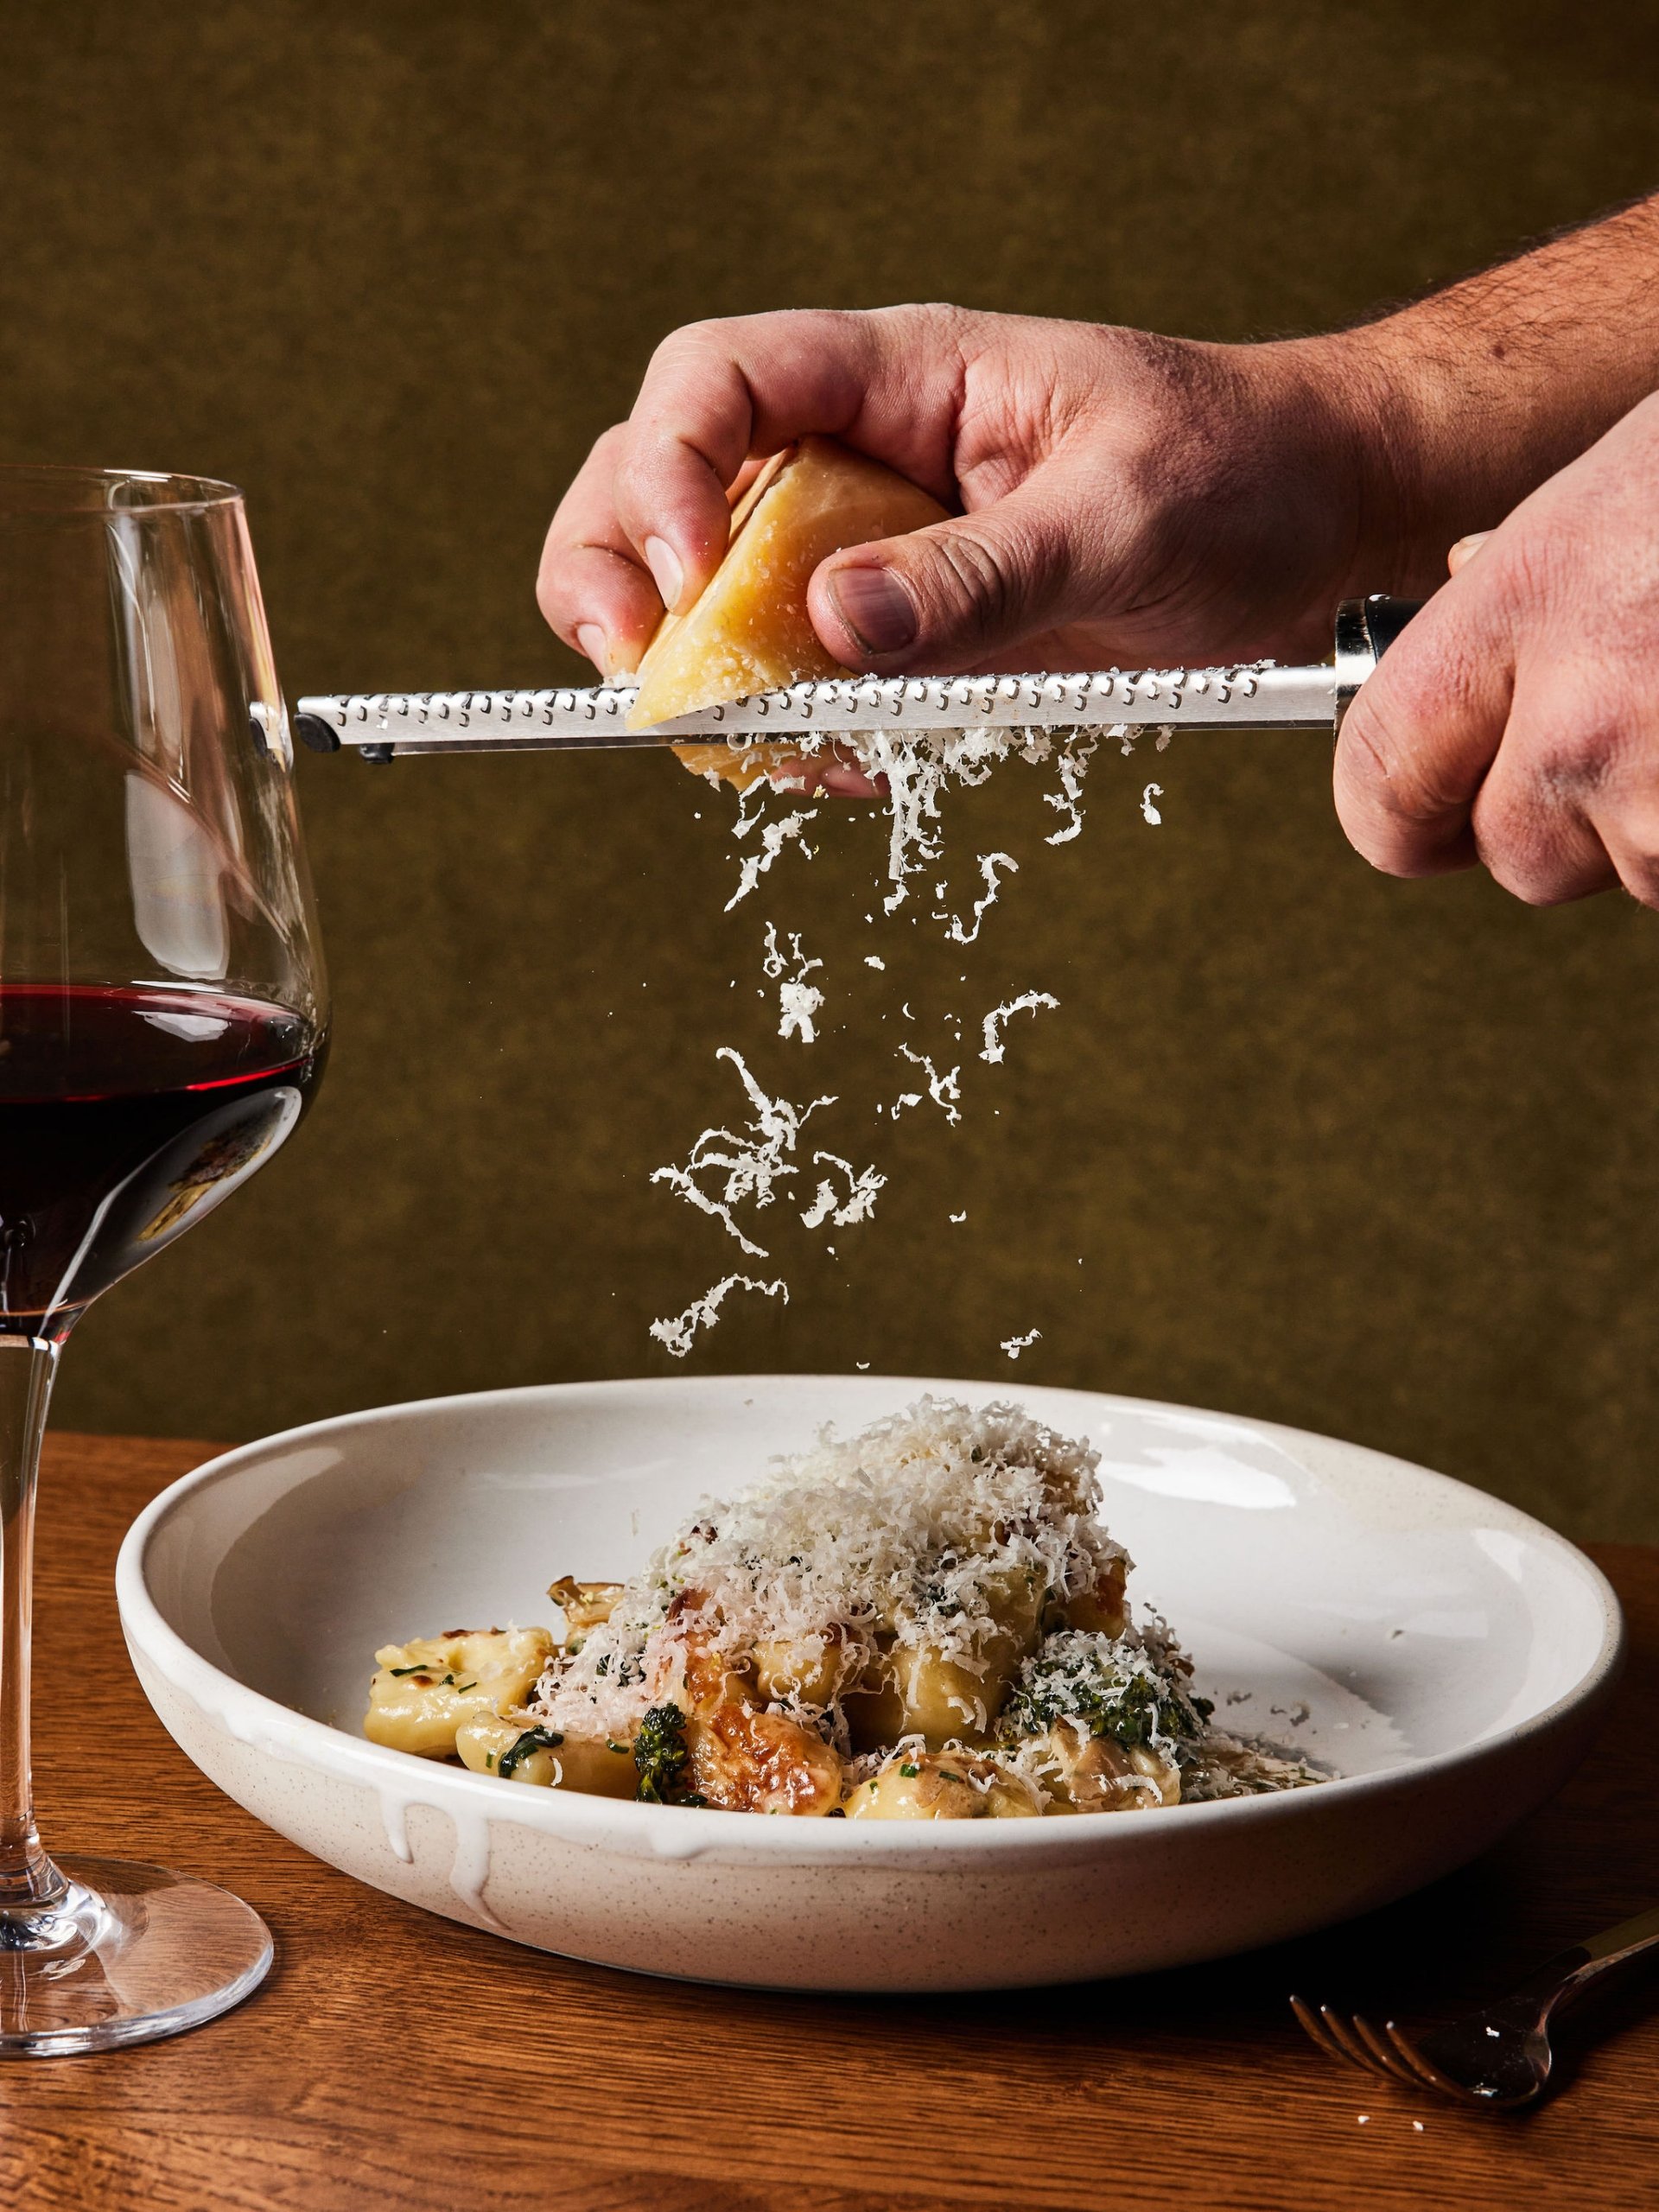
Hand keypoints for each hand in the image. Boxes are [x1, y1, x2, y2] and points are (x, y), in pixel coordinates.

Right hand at [537, 304, 1411, 690]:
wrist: (1321, 520)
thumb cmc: (1240, 470)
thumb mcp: (1123, 517)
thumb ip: (981, 574)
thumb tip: (830, 627)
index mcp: (903, 376)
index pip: (720, 378)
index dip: (669, 469)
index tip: (689, 581)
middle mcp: (858, 453)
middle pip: (657, 478)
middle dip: (618, 575)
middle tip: (644, 676)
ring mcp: (866, 546)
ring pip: (704, 591)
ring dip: (693, 672)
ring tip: (756, 744)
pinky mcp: (897, 631)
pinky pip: (789, 674)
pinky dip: (779, 728)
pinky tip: (839, 764)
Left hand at [1335, 390, 1658, 907]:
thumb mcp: (1616, 486)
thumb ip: (1528, 579)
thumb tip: (1460, 600)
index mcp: (1530, 602)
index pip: (1382, 778)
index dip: (1402, 813)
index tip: (1426, 815)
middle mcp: (1593, 710)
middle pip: (1522, 860)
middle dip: (1575, 820)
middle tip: (1649, 720)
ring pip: (1644, 873)